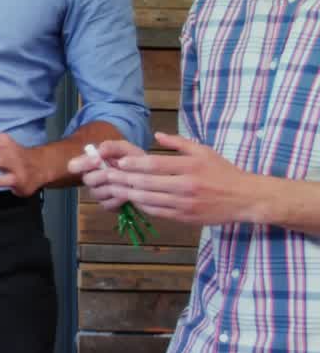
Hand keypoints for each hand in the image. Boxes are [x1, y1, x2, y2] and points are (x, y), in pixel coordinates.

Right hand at [68, 139, 146, 211]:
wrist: (153, 177)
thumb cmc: (136, 160)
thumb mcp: (126, 149)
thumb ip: (112, 147)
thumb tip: (98, 151)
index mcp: (91, 164)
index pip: (74, 166)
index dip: (82, 164)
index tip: (98, 160)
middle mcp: (92, 179)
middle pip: (87, 180)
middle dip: (102, 175)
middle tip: (117, 172)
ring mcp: (99, 193)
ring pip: (97, 192)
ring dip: (113, 187)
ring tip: (128, 182)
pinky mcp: (108, 205)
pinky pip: (107, 204)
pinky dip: (119, 199)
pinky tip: (129, 194)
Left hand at [102, 132, 259, 224]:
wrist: (244, 198)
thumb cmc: (223, 172)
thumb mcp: (204, 151)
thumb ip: (179, 143)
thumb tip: (157, 135)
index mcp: (190, 167)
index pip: (155, 165)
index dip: (134, 164)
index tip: (120, 162)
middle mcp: (186, 186)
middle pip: (147, 183)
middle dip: (124, 179)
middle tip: (107, 176)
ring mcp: (185, 204)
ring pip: (149, 200)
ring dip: (128, 194)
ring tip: (114, 188)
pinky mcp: (185, 218)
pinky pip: (157, 212)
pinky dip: (142, 206)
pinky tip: (133, 199)